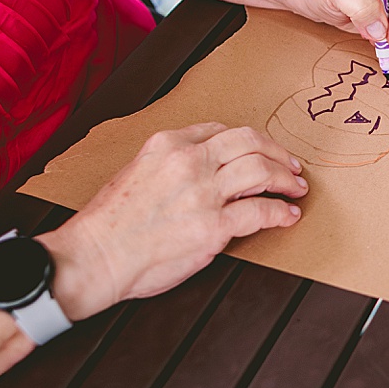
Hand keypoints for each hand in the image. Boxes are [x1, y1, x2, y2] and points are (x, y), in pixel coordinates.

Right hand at [41, 123, 306, 319]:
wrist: (93, 257)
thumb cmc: (108, 225)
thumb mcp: (134, 172)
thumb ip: (168, 164)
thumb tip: (198, 170)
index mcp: (167, 145)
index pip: (220, 130)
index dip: (248, 141)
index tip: (260, 150)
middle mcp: (189, 162)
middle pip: (250, 142)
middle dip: (278, 152)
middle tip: (291, 166)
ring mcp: (203, 193)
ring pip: (261, 170)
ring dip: (286, 179)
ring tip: (296, 188)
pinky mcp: (213, 227)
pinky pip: (260, 211)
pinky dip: (280, 212)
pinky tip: (287, 216)